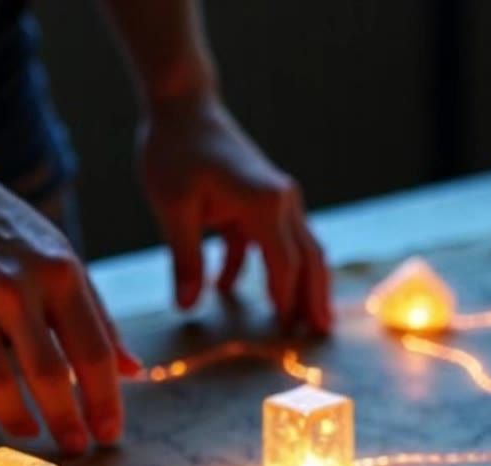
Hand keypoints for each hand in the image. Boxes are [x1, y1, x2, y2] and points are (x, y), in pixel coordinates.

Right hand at [0, 170, 140, 452]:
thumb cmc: (13, 237)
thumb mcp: (65, 263)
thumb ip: (98, 319)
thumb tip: (135, 371)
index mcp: (60, 276)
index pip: (93, 351)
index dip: (105, 400)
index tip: (110, 434)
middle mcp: (16, 289)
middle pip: (48, 374)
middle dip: (66, 419)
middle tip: (76, 447)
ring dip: (17, 419)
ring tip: (30, 435)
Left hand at [140, 94, 331, 333]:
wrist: (182, 103)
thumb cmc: (175, 150)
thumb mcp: (173, 208)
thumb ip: (185, 259)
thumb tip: (186, 306)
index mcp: (264, 202)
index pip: (285, 262)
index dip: (286, 300)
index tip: (286, 334)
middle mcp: (282, 200)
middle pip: (308, 257)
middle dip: (312, 298)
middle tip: (317, 337)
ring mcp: (277, 197)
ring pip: (298, 249)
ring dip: (299, 286)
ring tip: (299, 323)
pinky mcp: (262, 198)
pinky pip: (268, 238)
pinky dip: (256, 263)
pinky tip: (225, 288)